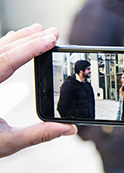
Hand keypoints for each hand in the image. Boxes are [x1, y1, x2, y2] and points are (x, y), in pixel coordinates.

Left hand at [0, 24, 77, 157]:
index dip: (31, 48)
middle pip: (2, 50)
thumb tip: (68, 129)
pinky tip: (15, 41)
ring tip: (38, 31)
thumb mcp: (7, 142)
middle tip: (52, 33)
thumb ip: (38, 134)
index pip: (6, 60)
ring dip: (18, 39)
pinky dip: (6, 46)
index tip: (50, 40)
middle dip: (29, 39)